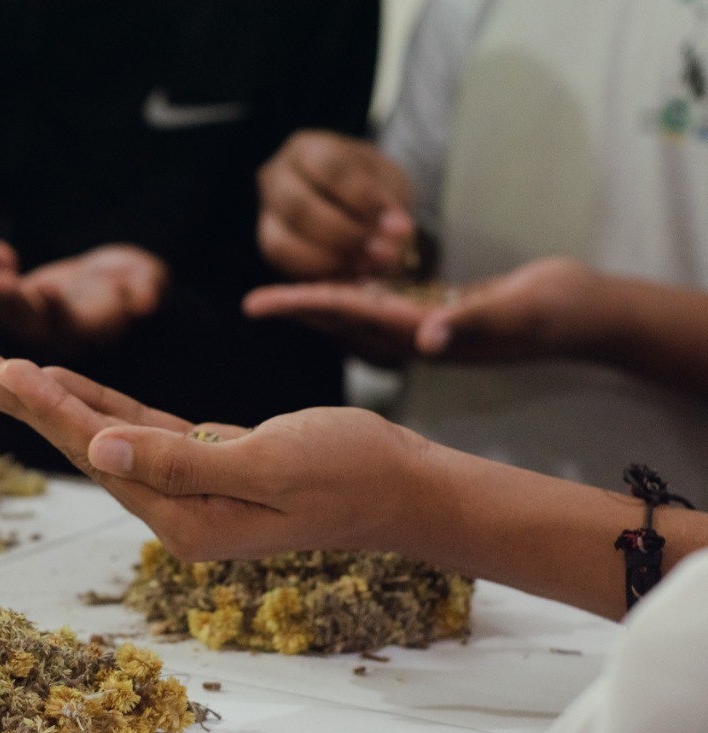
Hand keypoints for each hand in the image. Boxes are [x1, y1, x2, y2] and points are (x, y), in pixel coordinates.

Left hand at [0, 240, 166, 350]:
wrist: (113, 280)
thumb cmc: (134, 280)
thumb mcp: (146, 281)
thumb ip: (145, 290)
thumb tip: (147, 304)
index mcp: (90, 330)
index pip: (69, 327)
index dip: (56, 310)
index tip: (48, 286)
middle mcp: (58, 332)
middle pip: (31, 326)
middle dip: (16, 303)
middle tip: (2, 281)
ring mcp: (36, 318)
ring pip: (10, 313)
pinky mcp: (22, 301)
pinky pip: (1, 294)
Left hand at [0, 348, 430, 559]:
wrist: (406, 485)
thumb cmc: (352, 472)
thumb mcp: (269, 465)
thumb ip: (182, 461)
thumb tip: (100, 450)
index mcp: (187, 522)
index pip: (101, 456)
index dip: (49, 410)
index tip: (1, 371)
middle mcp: (177, 513)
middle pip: (87, 446)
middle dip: (26, 403)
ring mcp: (189, 490)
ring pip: (105, 434)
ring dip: (52, 401)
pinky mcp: (205, 463)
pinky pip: (140, 429)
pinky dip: (100, 403)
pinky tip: (61, 385)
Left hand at [243, 257, 614, 366]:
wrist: (589, 313)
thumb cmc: (556, 310)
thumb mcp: (516, 311)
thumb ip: (472, 322)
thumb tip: (427, 337)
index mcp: (423, 334)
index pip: (348, 316)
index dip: (303, 305)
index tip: (259, 303)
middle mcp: (416, 335)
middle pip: (341, 319)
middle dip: (298, 309)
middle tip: (253, 303)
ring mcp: (427, 328)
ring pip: (358, 313)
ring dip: (320, 303)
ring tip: (280, 297)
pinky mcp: (439, 314)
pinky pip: (384, 305)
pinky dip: (354, 294)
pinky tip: (335, 285)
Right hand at [257, 130, 413, 278]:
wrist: (347, 201)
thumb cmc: (367, 185)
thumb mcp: (387, 180)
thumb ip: (391, 201)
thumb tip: (396, 233)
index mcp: (307, 148)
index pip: (332, 169)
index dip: (367, 201)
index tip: (401, 227)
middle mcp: (276, 176)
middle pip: (300, 207)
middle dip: (346, 236)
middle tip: (384, 254)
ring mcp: (266, 213)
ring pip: (282, 243)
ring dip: (330, 260)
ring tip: (368, 267)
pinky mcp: (268, 246)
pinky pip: (284, 266)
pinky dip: (319, 274)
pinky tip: (350, 275)